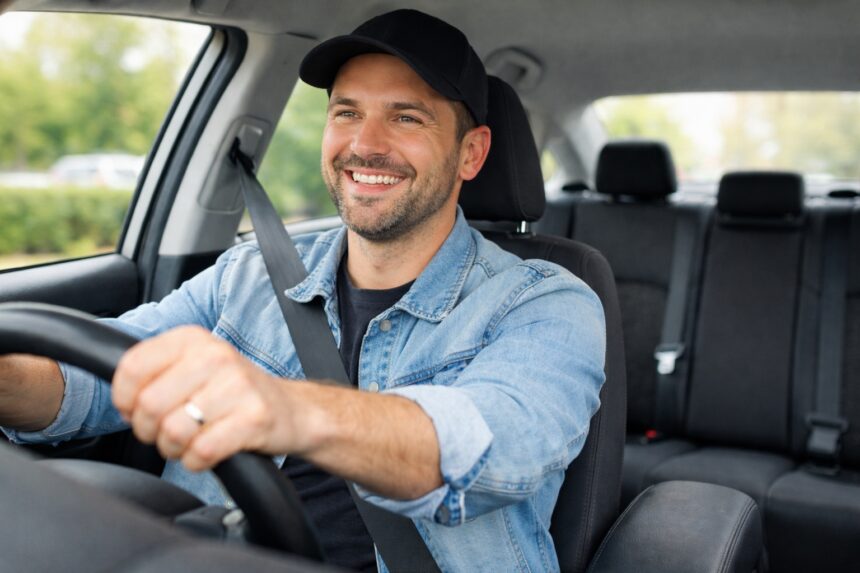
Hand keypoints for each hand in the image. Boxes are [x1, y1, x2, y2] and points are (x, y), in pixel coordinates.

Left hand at [112, 326, 299, 470]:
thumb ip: (155, 372)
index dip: (124, 400)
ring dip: (174, 448)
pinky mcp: (254, 418)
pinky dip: (197, 461)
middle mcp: (215, 356)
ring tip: (189, 442)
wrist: (291, 410)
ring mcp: (237, 386)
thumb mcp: (194, 367)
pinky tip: (207, 451)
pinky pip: (201, 451)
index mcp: (193, 339)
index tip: (136, 410)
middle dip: (149, 431)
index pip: (132, 367)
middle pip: (149, 405)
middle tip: (166, 432)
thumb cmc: (233, 393)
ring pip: (173, 431)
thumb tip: (121, 399)